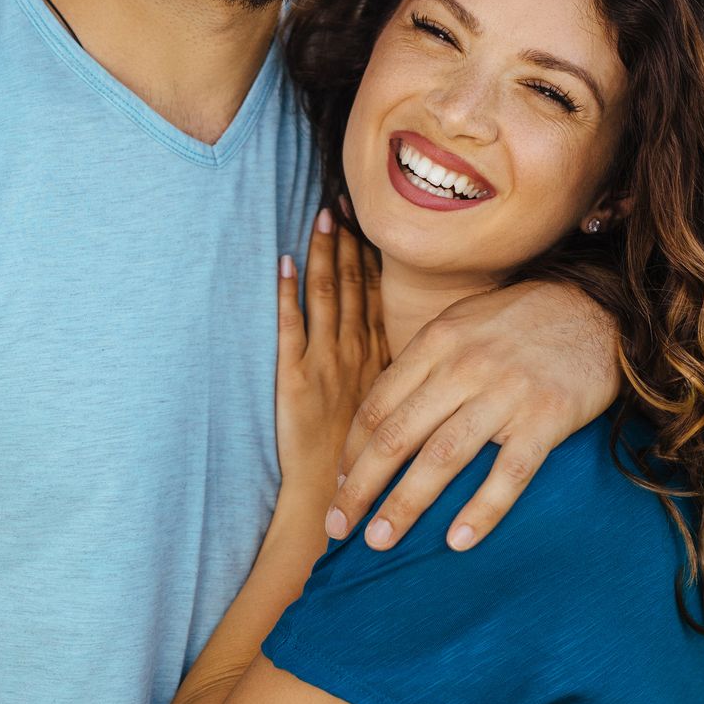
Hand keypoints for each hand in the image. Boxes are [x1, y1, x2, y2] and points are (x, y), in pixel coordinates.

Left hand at [275, 210, 388, 516]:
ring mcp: (327, 365)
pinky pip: (291, 327)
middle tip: (346, 200)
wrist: (333, 503)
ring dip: (325, 255)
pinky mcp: (297, 380)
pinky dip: (287, 293)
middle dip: (349, 242)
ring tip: (323, 216)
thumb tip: (420, 362)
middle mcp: (357, 356)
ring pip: (329, 297)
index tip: (368, 222)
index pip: (377, 298)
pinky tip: (284, 262)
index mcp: (380, 362)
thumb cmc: (363, 466)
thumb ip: (403, 387)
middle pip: (355, 286)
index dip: (372, 257)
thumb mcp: (396, 419)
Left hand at [326, 280, 618, 553]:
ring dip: (405, 505)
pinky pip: (508, 474)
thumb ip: (424, 365)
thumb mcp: (462, 323)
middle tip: (338, 526)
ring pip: (442, 459)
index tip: (340, 486)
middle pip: (396, 437)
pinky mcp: (547, 418)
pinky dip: (481, 510)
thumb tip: (383, 417)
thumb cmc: (521, 322)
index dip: (352, 452)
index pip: (378, 405)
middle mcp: (464, 367)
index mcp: (437, 342)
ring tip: (380, 542)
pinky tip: (457, 541)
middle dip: (361, 487)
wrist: (599, 309)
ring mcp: (506, 393)